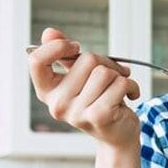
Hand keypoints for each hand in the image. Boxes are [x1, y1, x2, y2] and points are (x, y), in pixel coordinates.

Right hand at [27, 27, 141, 147]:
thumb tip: (49, 32)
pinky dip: (131, 86)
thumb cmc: (98, 101)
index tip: (74, 48)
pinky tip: (129, 96)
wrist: (117, 135)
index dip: (58, 47)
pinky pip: (119, 83)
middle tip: (110, 76)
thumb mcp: (79, 77)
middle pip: (85, 59)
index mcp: (47, 92)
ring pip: (104, 72)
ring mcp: (76, 113)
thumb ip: (63, 54)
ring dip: (119, 75)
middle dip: (105, 62)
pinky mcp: (99, 116)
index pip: (36, 61)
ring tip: (118, 88)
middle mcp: (57, 104)